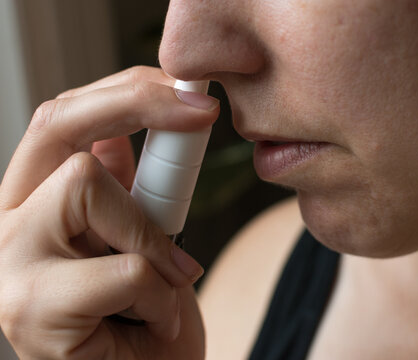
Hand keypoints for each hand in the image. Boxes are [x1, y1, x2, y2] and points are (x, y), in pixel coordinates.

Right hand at [0, 66, 218, 358]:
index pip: (60, 120)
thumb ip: (122, 190)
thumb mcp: (137, 239)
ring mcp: (8, 263)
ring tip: (164, 285)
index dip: (124, 92)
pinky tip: (154, 322)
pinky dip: (161, 294)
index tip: (187, 91)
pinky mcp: (30, 308)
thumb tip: (126, 134)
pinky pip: (127, 267)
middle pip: (56, 124)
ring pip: (88, 184)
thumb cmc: (141, 318)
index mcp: (30, 203)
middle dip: (136, 103)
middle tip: (201, 112)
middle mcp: (5, 223)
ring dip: (152, 236)